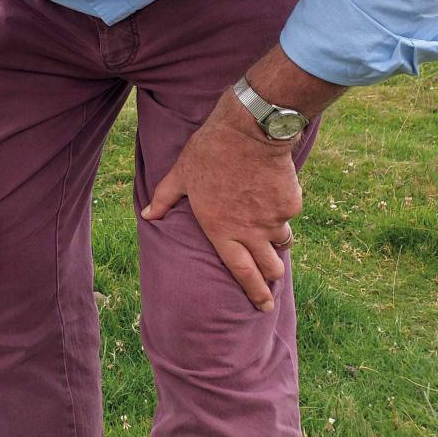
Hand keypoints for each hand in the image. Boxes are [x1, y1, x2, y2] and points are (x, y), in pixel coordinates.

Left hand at [141, 92, 300, 310]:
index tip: (263, 306)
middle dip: (271, 276)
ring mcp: (273, 219)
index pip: (241, 272)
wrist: (248, 130)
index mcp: (220, 229)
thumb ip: (164, 199)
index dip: (253, 292)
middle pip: (270, 268)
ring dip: (277, 242)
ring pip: (282, 242)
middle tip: (271, 276)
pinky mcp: (291, 204)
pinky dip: (282, 211)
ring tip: (269, 231)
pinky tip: (272, 194)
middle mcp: (250, 231)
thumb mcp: (180, 174)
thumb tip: (147, 216)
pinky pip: (288, 215)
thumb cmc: (209, 151)